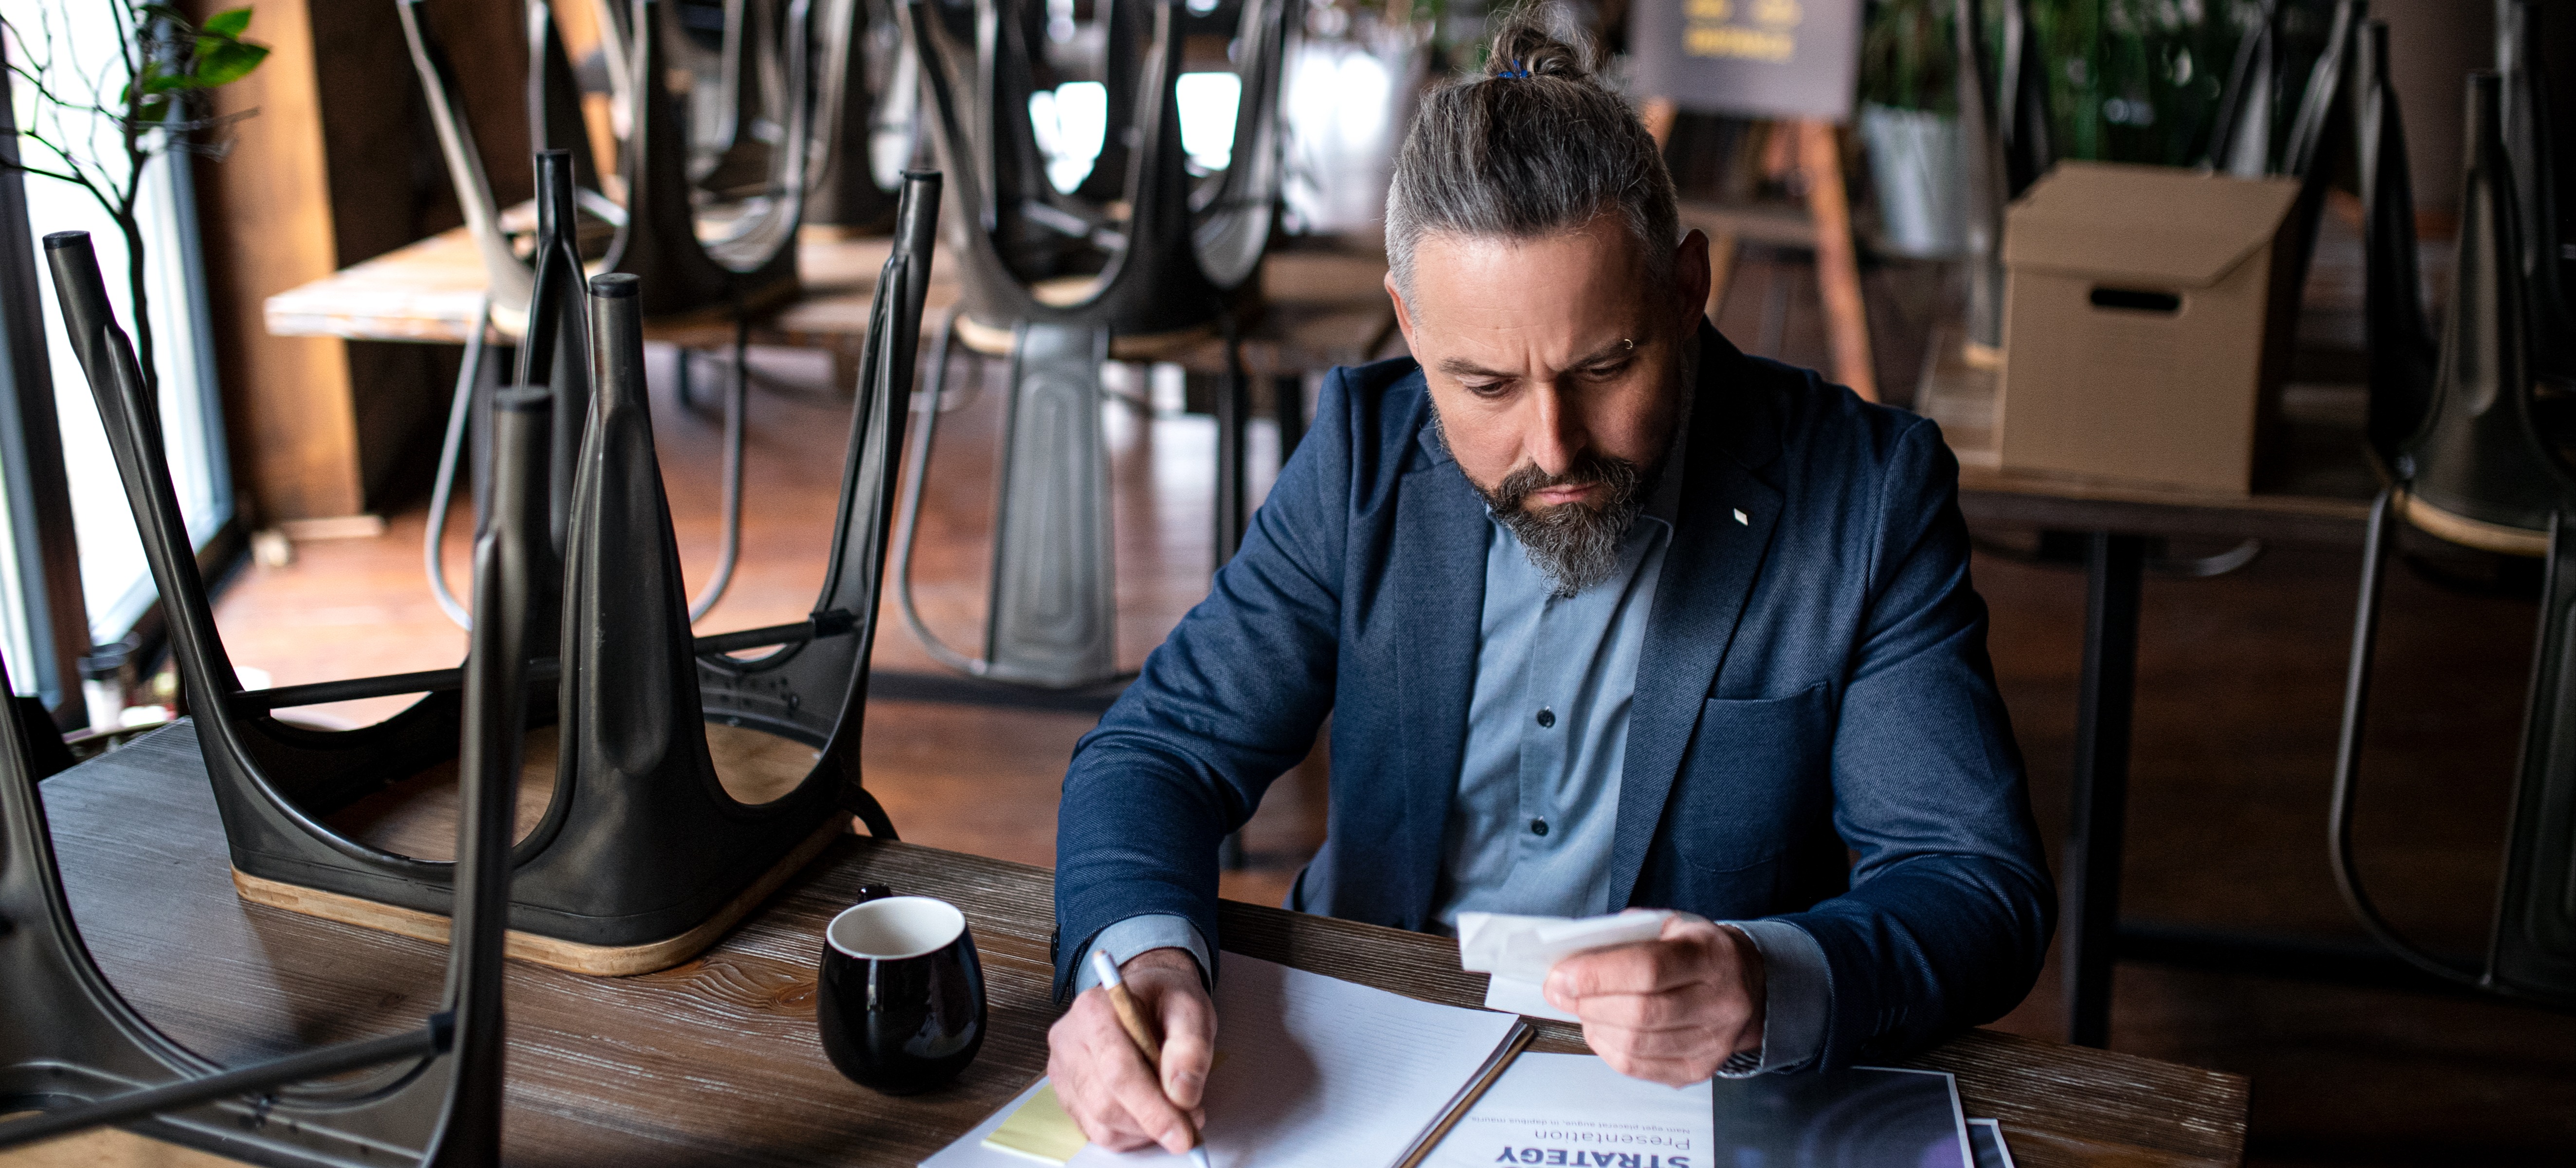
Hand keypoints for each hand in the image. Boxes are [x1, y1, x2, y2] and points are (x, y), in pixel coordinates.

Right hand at [1046, 948, 1215, 1154]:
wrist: (1146, 997)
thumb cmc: (1165, 1002)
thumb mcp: (1191, 1010)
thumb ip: (1191, 1049)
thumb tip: (1182, 1096)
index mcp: (1095, 1010)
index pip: (1118, 1070)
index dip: (1152, 1108)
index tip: (1184, 1133)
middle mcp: (1068, 1040)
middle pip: (1104, 1103)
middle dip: (1152, 1122)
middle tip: (1190, 1120)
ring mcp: (1062, 1070)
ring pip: (1100, 1124)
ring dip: (1143, 1131)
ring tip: (1172, 1109)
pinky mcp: (1066, 1094)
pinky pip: (1097, 1132)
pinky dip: (1130, 1134)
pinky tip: (1149, 1112)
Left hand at [1542, 913, 1764, 1084]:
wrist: (1745, 985)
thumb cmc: (1696, 951)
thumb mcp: (1668, 926)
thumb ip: (1623, 938)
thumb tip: (1571, 963)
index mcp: (1712, 957)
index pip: (1649, 970)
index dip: (1597, 975)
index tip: (1559, 974)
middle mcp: (1721, 1004)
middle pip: (1640, 1014)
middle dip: (1587, 1002)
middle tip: (1559, 990)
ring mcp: (1712, 1043)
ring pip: (1635, 1045)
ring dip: (1593, 1025)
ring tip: (1580, 1007)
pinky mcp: (1697, 1070)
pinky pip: (1638, 1067)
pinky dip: (1607, 1048)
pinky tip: (1601, 1028)